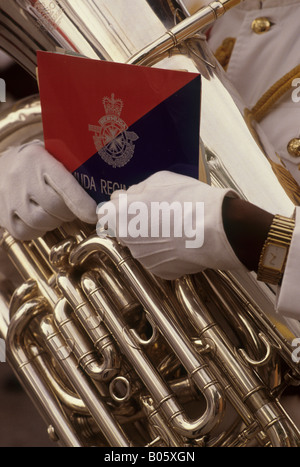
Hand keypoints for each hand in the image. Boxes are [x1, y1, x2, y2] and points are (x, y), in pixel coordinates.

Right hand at [0, 141, 96, 239]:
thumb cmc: (33, 163)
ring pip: (41, 221)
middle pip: (55, 207)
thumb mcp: (50, 156)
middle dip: (69, 212)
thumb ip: (71, 171)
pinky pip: (25, 232)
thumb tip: (99, 197)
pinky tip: (39, 220)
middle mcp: (21, 176)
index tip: (94, 214)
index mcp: (38, 158)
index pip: (65, 185)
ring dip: (53, 222)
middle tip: (71, 209)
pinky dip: (37, 230)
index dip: (82, 203)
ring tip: (53, 212)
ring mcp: (9, 196)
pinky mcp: (2, 213)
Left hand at [97, 171, 245, 279]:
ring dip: (151, 238)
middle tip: (156, 215)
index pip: (106, 212)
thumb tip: (131, 195)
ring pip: (141, 246)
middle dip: (134, 223)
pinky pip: (158, 259)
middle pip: (123, 230)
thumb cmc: (187, 201)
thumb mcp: (158, 180)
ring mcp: (143, 258)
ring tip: (174, 228)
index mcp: (120, 214)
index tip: (130, 205)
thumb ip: (138, 190)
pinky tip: (181, 242)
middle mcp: (127, 239)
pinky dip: (166, 252)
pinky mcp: (160, 271)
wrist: (213, 228)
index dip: (119, 206)